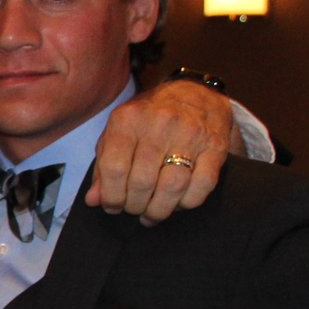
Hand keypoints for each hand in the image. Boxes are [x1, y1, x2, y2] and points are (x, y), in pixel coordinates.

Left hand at [85, 80, 231, 224]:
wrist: (195, 94)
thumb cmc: (147, 120)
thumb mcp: (116, 134)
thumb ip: (102, 167)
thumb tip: (93, 201)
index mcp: (127, 120)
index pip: (114, 168)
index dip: (111, 196)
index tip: (113, 207)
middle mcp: (159, 124)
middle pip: (142, 182)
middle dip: (134, 205)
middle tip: (133, 210)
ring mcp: (190, 134)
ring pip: (172, 187)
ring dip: (159, 209)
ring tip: (151, 214)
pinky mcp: (215, 147)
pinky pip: (201, 186)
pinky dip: (186, 203)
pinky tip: (176, 204)